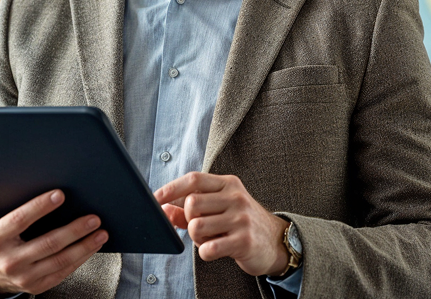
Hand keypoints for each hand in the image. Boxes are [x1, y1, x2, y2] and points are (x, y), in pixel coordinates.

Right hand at [0, 174, 108, 295]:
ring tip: (101, 231)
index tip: (60, 195)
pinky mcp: (37, 286)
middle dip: (73, 230)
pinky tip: (93, 246)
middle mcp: (10, 261)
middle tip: (94, 217)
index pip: (20, 221)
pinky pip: (63, 273)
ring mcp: (25, 277)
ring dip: (83, 246)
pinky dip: (81, 259)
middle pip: (47, 244)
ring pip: (59, 261)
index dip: (39, 208)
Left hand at [155, 172, 288, 276]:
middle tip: (199, 227)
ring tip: (209, 239)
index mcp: (228, 184)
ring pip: (197, 226)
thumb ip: (189, 209)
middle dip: (188, 219)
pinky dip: (204, 252)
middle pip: (192, 203)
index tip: (155, 199)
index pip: (194, 179)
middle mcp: (236, 197)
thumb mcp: (218, 209)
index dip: (171, 188)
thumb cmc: (240, 223)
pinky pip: (208, 248)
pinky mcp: (244, 241)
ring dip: (196, 238)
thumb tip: (162, 208)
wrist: (275, 242)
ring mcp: (241, 218)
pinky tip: (214, 250)